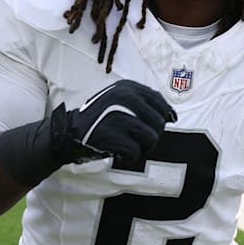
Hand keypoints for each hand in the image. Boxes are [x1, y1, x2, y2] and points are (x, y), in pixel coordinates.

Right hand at [49, 80, 176, 167]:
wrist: (70, 132)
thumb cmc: (102, 119)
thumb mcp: (121, 102)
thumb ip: (146, 105)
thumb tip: (173, 116)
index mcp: (127, 87)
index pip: (160, 103)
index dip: (164, 117)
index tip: (157, 125)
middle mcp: (123, 98)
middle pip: (159, 123)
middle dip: (152, 136)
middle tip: (138, 141)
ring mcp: (116, 116)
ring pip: (151, 138)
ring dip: (143, 148)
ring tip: (129, 146)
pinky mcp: (110, 135)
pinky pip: (135, 152)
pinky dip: (129, 157)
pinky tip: (118, 153)